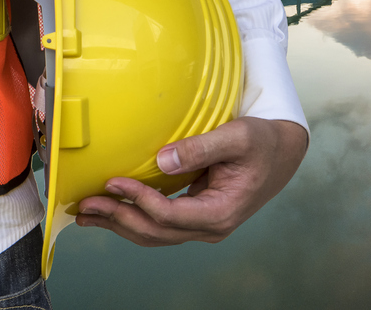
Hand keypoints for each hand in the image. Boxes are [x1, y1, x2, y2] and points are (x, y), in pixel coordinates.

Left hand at [75, 116, 307, 245]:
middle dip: (118, 218)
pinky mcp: (197, 217)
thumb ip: (201, 148)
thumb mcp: (237, 136)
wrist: (284, 152)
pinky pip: (161, 226)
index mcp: (221, 212)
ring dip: (120, 224)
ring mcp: (204, 226)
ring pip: (154, 235)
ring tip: (89, 213)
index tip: (114, 181)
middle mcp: (211, 227)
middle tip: (86, 204)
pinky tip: (113, 212)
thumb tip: (162, 160)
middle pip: (156, 232)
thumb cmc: (264, 142)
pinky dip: (134, 219)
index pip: (169, 215)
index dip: (138, 201)